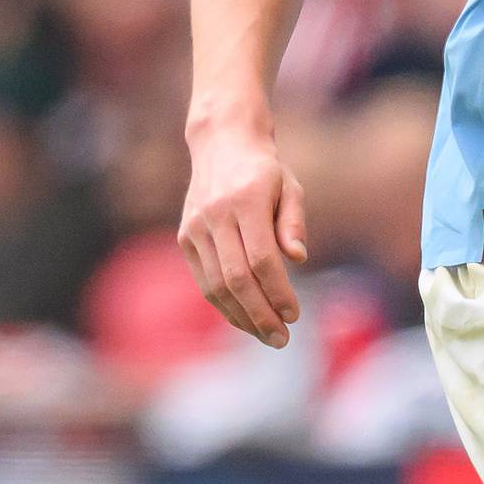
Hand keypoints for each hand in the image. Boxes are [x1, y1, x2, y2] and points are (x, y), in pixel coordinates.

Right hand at [177, 125, 306, 346]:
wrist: (222, 145)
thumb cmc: (266, 171)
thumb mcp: (291, 187)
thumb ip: (293, 222)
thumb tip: (298, 259)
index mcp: (246, 200)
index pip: (261, 259)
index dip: (278, 291)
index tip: (295, 314)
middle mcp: (215, 216)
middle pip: (236, 278)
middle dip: (260, 314)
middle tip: (282, 338)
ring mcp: (195, 228)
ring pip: (215, 285)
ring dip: (241, 316)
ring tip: (266, 335)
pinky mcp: (185, 237)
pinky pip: (204, 280)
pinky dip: (223, 304)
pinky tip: (245, 318)